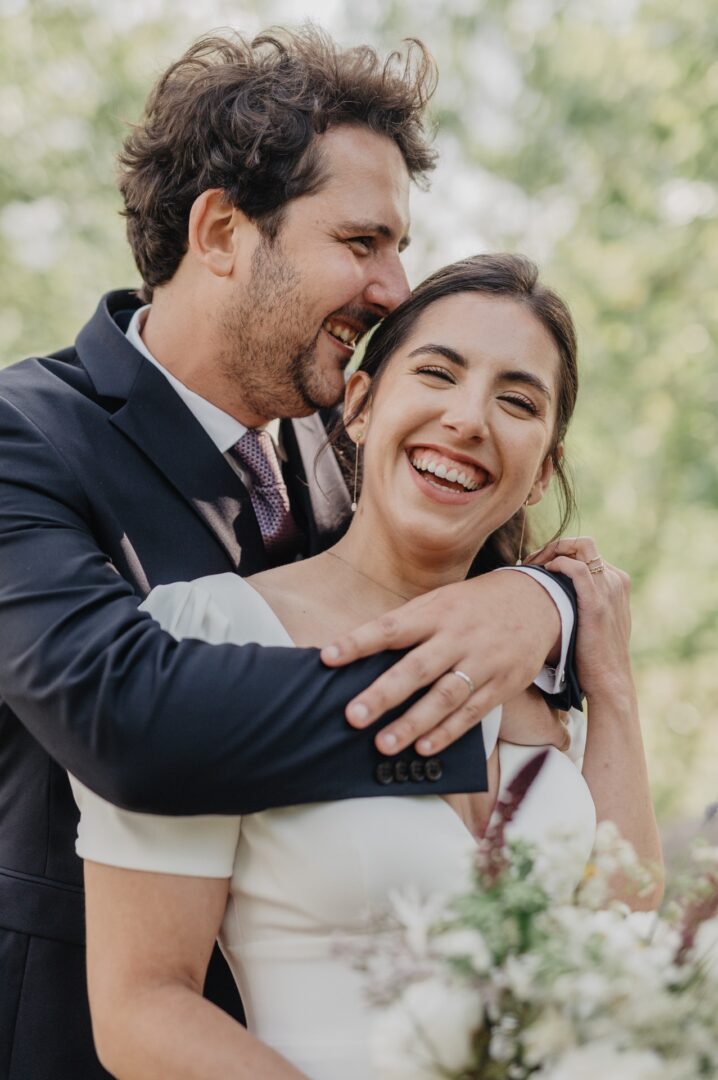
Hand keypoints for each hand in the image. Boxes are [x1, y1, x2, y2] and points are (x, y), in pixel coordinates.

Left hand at [320, 571, 560, 755]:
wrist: (537, 602)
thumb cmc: (473, 606)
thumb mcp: (440, 602)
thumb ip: (406, 625)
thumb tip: (359, 650)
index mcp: (435, 613)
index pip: (391, 628)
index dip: (358, 642)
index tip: (328, 657)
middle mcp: (457, 638)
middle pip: (416, 668)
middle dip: (383, 694)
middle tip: (353, 715)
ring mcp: (481, 663)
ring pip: (444, 697)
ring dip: (412, 723)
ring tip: (383, 744)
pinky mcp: (501, 685)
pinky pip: (471, 713)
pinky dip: (447, 732)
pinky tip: (423, 747)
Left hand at [525, 536, 632, 699]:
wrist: (608, 679)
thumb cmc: (593, 654)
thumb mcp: (593, 620)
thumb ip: (582, 601)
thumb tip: (551, 592)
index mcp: (616, 582)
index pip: (586, 551)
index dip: (559, 552)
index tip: (537, 565)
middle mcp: (615, 580)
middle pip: (583, 544)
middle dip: (554, 546)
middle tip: (531, 562)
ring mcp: (608, 588)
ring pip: (580, 548)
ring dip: (552, 551)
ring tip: (532, 566)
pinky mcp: (597, 601)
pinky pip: (576, 568)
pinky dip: (557, 564)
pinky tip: (543, 573)